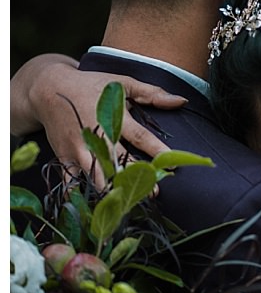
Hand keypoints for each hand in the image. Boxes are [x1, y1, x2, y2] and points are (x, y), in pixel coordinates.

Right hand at [11, 53, 187, 187]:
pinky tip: (92, 210)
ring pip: (96, 174)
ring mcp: (78, 148)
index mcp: (113, 117)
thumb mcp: (122, 82)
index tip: (171, 164)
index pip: (139, 136)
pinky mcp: (64, 157)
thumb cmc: (91, 85)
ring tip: (128, 204)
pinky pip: (72, 180)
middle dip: (135, 178)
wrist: (46, 89)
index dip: (155, 150)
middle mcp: (96, 135)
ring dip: (112, 190)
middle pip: (118, 161)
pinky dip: (79, 195)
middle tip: (154, 193)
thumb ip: (152, 93)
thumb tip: (182, 100)